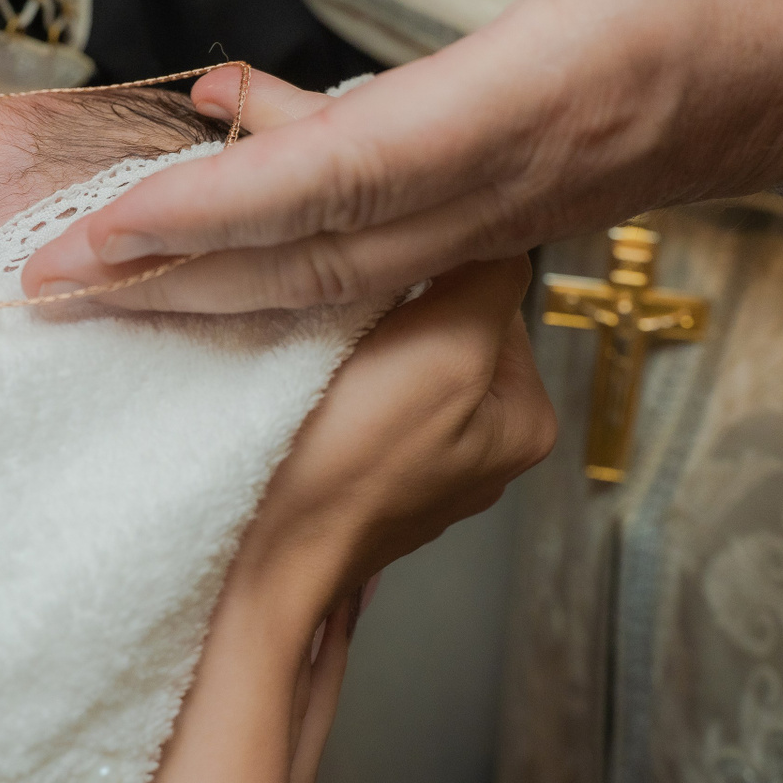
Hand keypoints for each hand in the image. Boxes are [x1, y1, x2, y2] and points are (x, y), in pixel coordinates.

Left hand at [24, 0, 782, 310]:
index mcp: (535, 86)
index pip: (347, 167)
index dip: (218, 204)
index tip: (108, 227)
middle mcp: (516, 176)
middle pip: (323, 254)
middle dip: (180, 275)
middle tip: (46, 285)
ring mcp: (520, 211)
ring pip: (349, 277)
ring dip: (220, 287)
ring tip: (103, 281)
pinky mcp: (522, 214)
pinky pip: (390, 256)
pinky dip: (292, 253)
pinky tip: (221, 199)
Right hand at [143, 259, 551, 782]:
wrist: (256, 556)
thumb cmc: (349, 460)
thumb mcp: (448, 347)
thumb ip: (488, 278)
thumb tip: (493, 227)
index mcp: (525, 420)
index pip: (495, 297)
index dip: (435, 270)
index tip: (382, 277)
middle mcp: (485, 448)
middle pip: (447, 324)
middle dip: (397, 309)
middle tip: (345, 316)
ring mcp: (422, 467)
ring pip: (397, 358)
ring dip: (358, 341)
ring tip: (321, 354)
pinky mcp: (363, 477)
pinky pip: (360, 400)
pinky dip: (334, 381)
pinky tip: (307, 389)